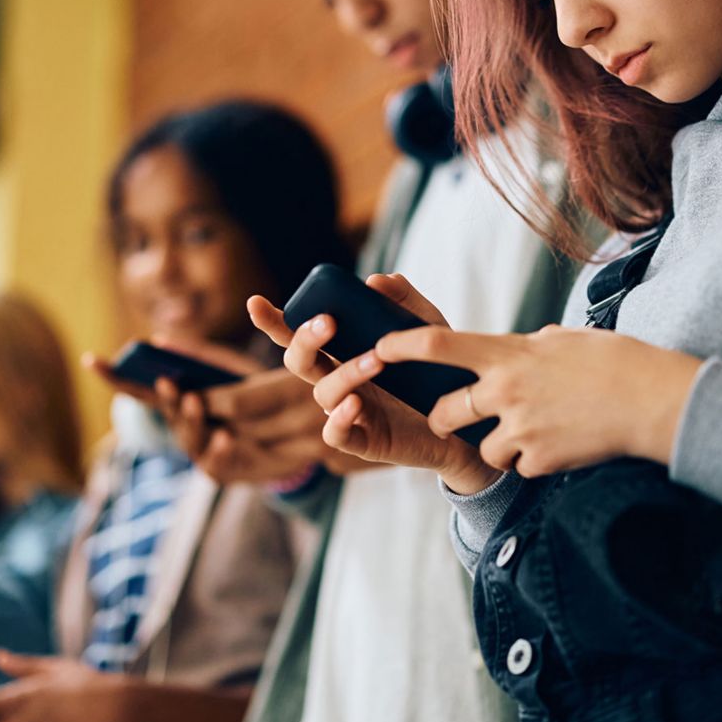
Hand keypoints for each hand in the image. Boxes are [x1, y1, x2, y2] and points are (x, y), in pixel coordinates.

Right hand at [260, 275, 501, 494]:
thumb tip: (377, 279)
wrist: (466, 425)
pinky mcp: (364, 442)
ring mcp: (349, 412)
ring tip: (376, 359)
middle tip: (327, 321)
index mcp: (344, 353)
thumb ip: (406, 302)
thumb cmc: (438, 376)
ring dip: (345, 372)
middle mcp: (339, 382)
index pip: (301, 335)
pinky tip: (356, 403)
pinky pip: (336, 435)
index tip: (255, 302)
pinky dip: (340, 419)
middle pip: (299, 361)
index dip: (275, 321)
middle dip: (304, 339)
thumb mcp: (429, 332)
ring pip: (322, 393)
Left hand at [376, 323, 702, 476]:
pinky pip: (519, 466)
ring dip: (498, 444)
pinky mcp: (539, 460)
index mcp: (509, 353)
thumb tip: (518, 350)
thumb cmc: (614, 360)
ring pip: (483, 447)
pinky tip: (560, 445)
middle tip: (451, 417)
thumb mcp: (564, 340)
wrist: (650, 400)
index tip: (378, 347)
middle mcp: (505, 390)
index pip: (439, 345)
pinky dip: (532, 460)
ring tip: (534, 431)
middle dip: (443, 418)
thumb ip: (530, 347)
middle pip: (445, 412)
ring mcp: (520, 428)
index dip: (401, 345)